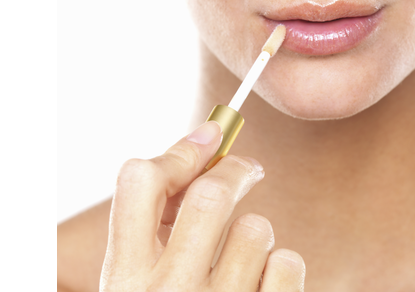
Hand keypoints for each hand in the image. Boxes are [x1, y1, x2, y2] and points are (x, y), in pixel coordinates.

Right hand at [99, 121, 304, 291]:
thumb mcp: (141, 289)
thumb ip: (158, 232)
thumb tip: (202, 151)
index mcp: (126, 278)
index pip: (138, 181)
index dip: (178, 151)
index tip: (208, 138)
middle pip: (209, 195)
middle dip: (235, 171)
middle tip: (249, 169)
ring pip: (256, 228)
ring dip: (256, 235)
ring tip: (244, 263)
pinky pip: (288, 261)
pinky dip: (282, 267)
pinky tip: (264, 287)